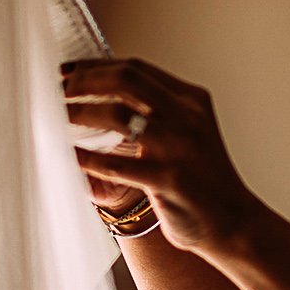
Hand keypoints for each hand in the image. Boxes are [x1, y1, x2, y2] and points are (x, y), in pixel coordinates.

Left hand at [61, 57, 262, 253]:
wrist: (234, 222)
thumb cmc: (201, 179)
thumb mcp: (187, 133)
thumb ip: (156, 112)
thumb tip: (101, 94)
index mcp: (191, 100)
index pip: (136, 68)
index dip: (94, 66)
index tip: (66, 71)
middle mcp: (188, 118)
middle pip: (126, 80)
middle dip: (83, 81)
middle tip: (55, 90)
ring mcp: (180, 148)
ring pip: (118, 116)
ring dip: (79, 113)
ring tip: (55, 117)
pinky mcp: (170, 180)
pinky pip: (119, 165)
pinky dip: (88, 159)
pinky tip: (70, 157)